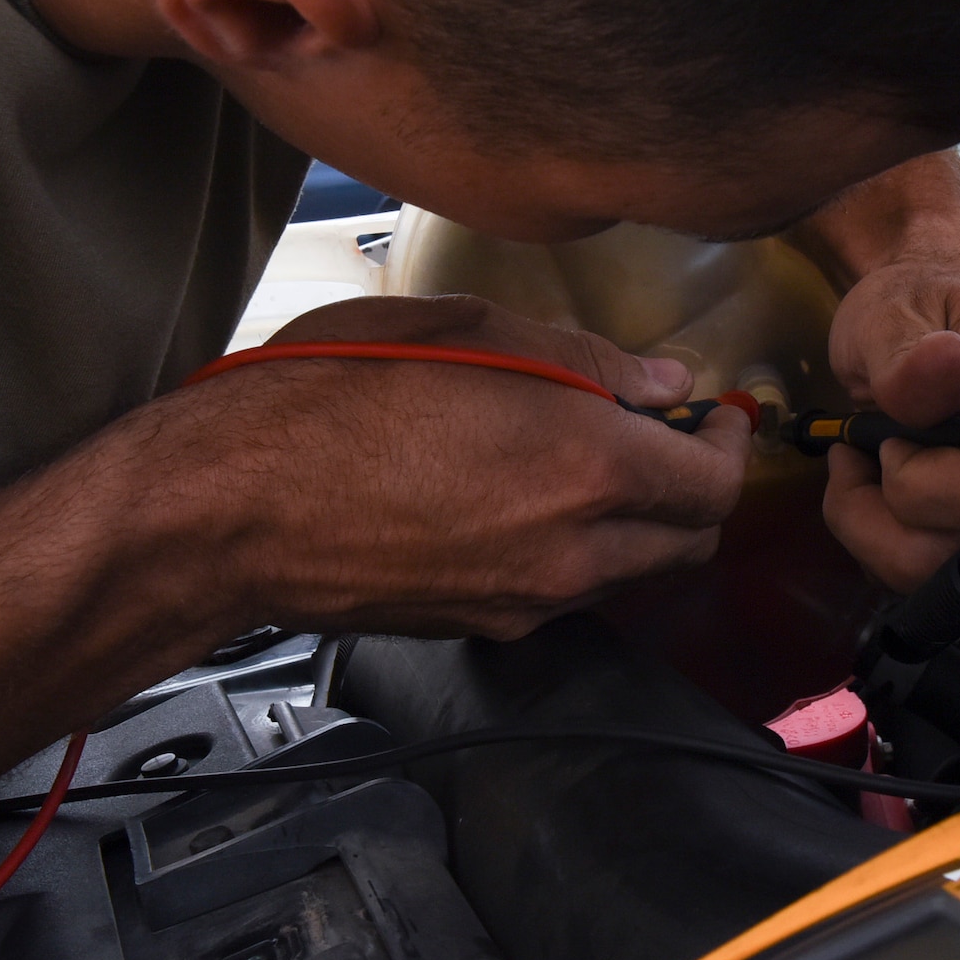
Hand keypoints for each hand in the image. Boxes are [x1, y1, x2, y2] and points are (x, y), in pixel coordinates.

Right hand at [155, 294, 750, 638]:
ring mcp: (531, 600)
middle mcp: (575, 550)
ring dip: (640, 526)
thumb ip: (585, 362)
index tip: (716, 415)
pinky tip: (532, 504)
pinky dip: (580, 553)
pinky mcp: (485, 625)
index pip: (714, 483)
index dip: (729, 447)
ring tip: (594, 464)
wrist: (230, 509)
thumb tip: (662, 383)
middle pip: (690, 543)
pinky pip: (568, 594)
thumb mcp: (466, 333)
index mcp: (588, 468)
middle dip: (698, 492)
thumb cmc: (330, 397)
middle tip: (672, 440)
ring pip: (632, 575)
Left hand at [821, 260, 959, 592]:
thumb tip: (942, 366)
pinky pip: (931, 571)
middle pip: (956, 546)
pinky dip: (886, 540)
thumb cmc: (921, 308)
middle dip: (876, 510)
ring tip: (865, 468)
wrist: (940, 320)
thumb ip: (905, 354)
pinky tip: (883, 489)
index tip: (889, 433)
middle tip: (856, 450)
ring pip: (937, 570)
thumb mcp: (891, 313)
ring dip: (875, 529)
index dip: (913, 479)